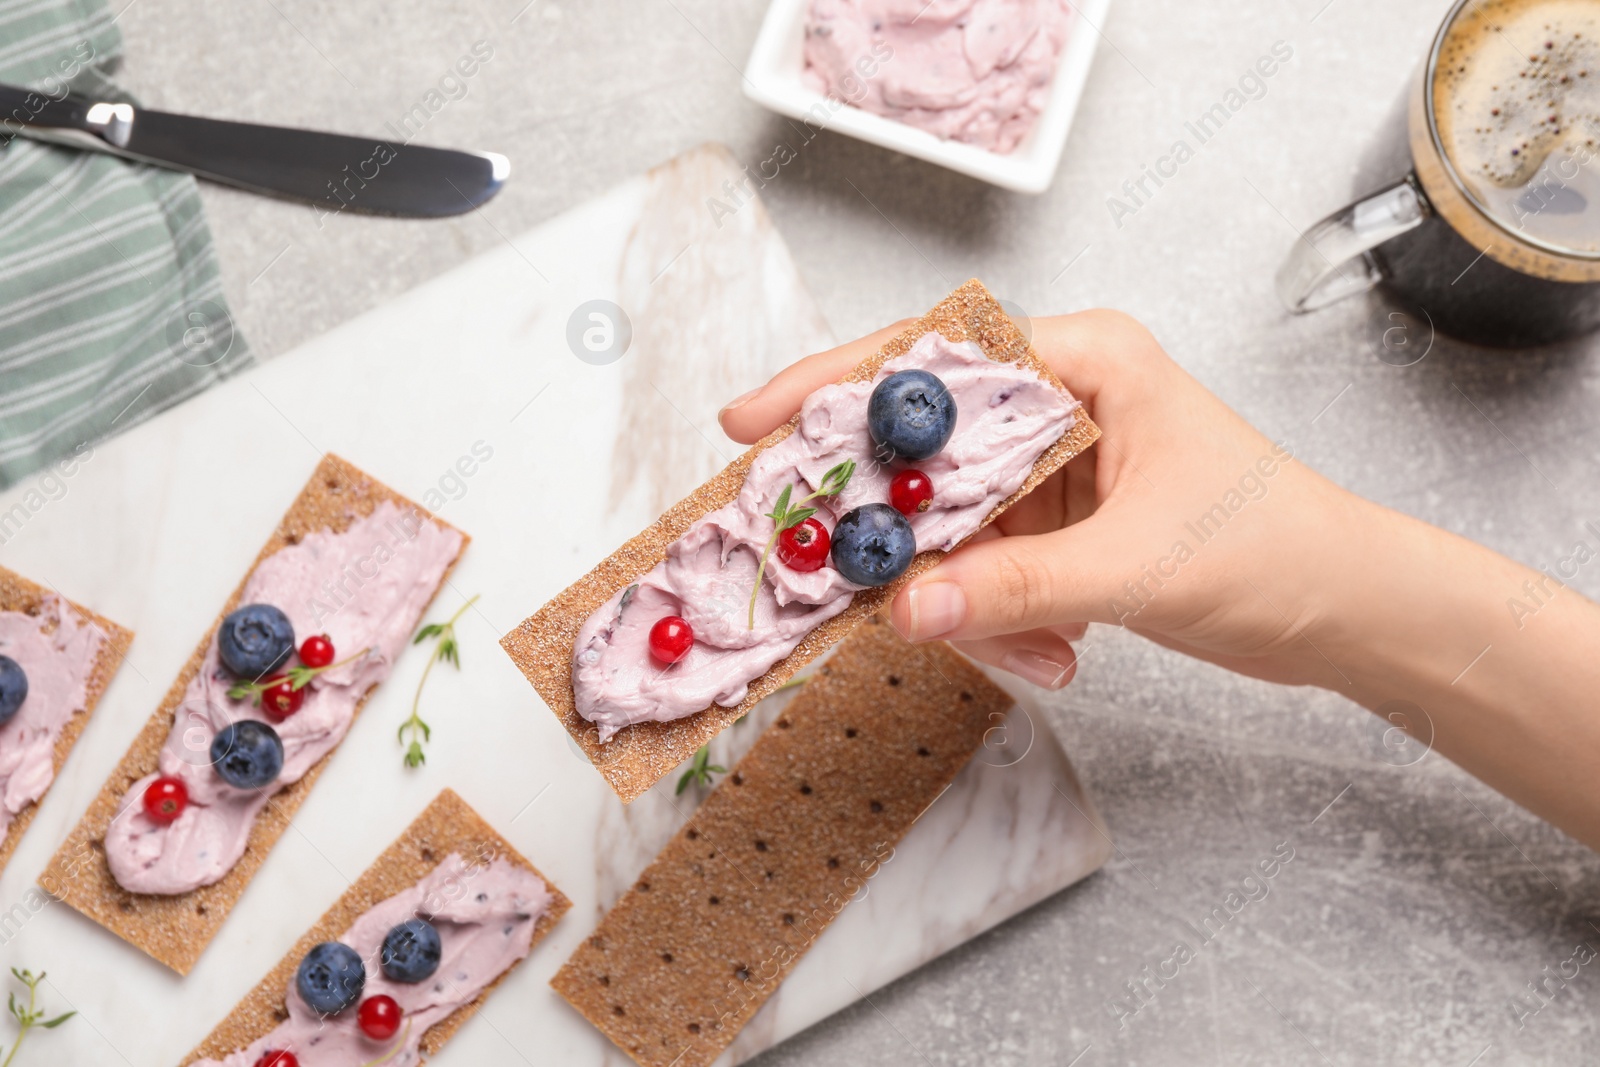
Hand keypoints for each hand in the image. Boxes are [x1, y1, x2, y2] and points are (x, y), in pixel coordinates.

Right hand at [720, 310, 1383, 690]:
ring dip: (969, 601)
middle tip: (833, 577)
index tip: (752, 425)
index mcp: (1083, 361)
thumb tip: (906, 612)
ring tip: (1041, 649)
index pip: (933, 360)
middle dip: (892, 529)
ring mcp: (1052, 470)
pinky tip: (1062, 655)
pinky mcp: (1054, 527)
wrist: (1343, 610)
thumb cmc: (1275, 549)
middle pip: (923, 451)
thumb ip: (1017, 587)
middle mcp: (1057, 403)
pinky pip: (981, 571)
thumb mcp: (1138, 564)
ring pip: (947, 527)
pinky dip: (1001, 623)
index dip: (833, 386)